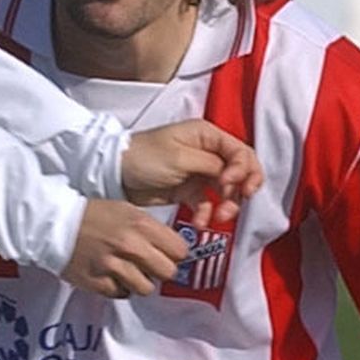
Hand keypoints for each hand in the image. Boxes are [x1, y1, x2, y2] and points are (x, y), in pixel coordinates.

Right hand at [61, 198, 187, 298]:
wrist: (55, 225)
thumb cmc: (93, 216)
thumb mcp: (127, 211)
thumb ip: (151, 229)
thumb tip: (172, 249)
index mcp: (140, 224)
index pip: (179, 250)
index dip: (174, 254)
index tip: (166, 254)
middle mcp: (130, 245)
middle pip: (167, 272)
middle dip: (160, 270)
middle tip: (148, 266)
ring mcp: (114, 266)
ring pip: (146, 288)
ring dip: (140, 282)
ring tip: (128, 272)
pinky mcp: (98, 282)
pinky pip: (122, 294)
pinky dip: (120, 288)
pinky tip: (111, 276)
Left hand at [121, 120, 262, 228]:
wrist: (115, 174)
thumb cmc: (143, 157)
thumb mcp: (179, 157)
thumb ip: (210, 164)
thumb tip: (231, 173)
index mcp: (207, 136)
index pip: (241, 152)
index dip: (243, 170)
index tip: (229, 184)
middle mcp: (207, 152)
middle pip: (240, 172)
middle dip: (241, 190)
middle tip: (233, 204)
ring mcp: (199, 173)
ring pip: (227, 191)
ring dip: (227, 206)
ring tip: (218, 218)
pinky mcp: (188, 191)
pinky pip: (207, 204)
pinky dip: (206, 214)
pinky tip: (198, 223)